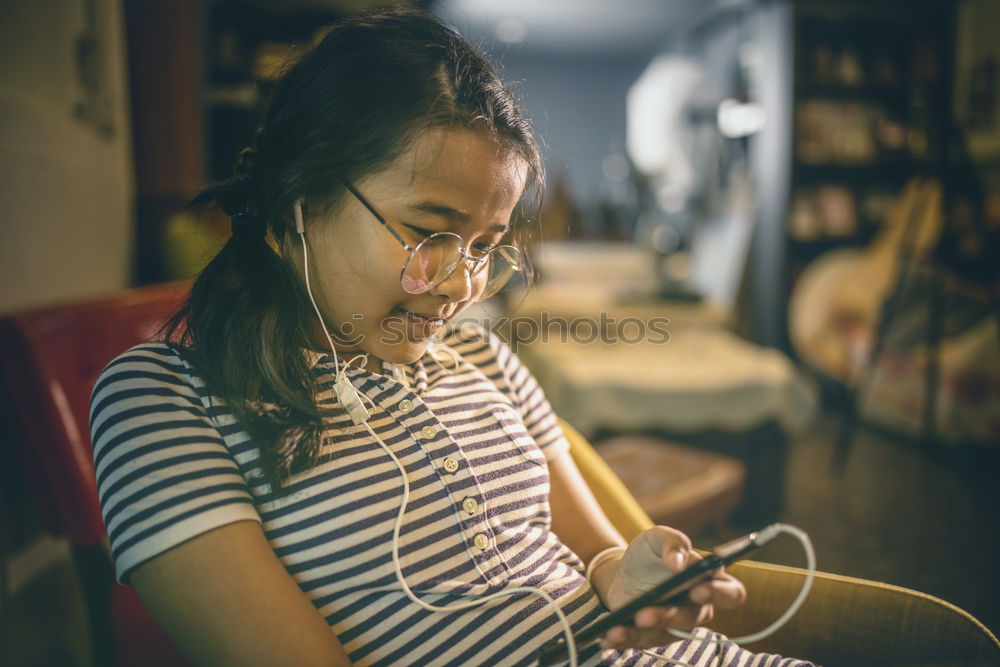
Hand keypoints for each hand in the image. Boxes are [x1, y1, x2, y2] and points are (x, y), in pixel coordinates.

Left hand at [598, 526, 745, 650]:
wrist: (623, 570)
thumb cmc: (651, 553)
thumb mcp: (657, 538)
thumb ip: (672, 542)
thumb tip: (678, 562)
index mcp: (708, 581)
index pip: (732, 593)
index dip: (720, 594)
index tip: (698, 589)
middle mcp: (696, 608)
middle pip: (692, 619)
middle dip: (669, 616)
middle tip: (646, 613)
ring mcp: (674, 625)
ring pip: (664, 634)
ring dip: (641, 632)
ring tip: (617, 628)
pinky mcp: (652, 635)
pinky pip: (640, 642)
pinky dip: (623, 639)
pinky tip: (607, 636)